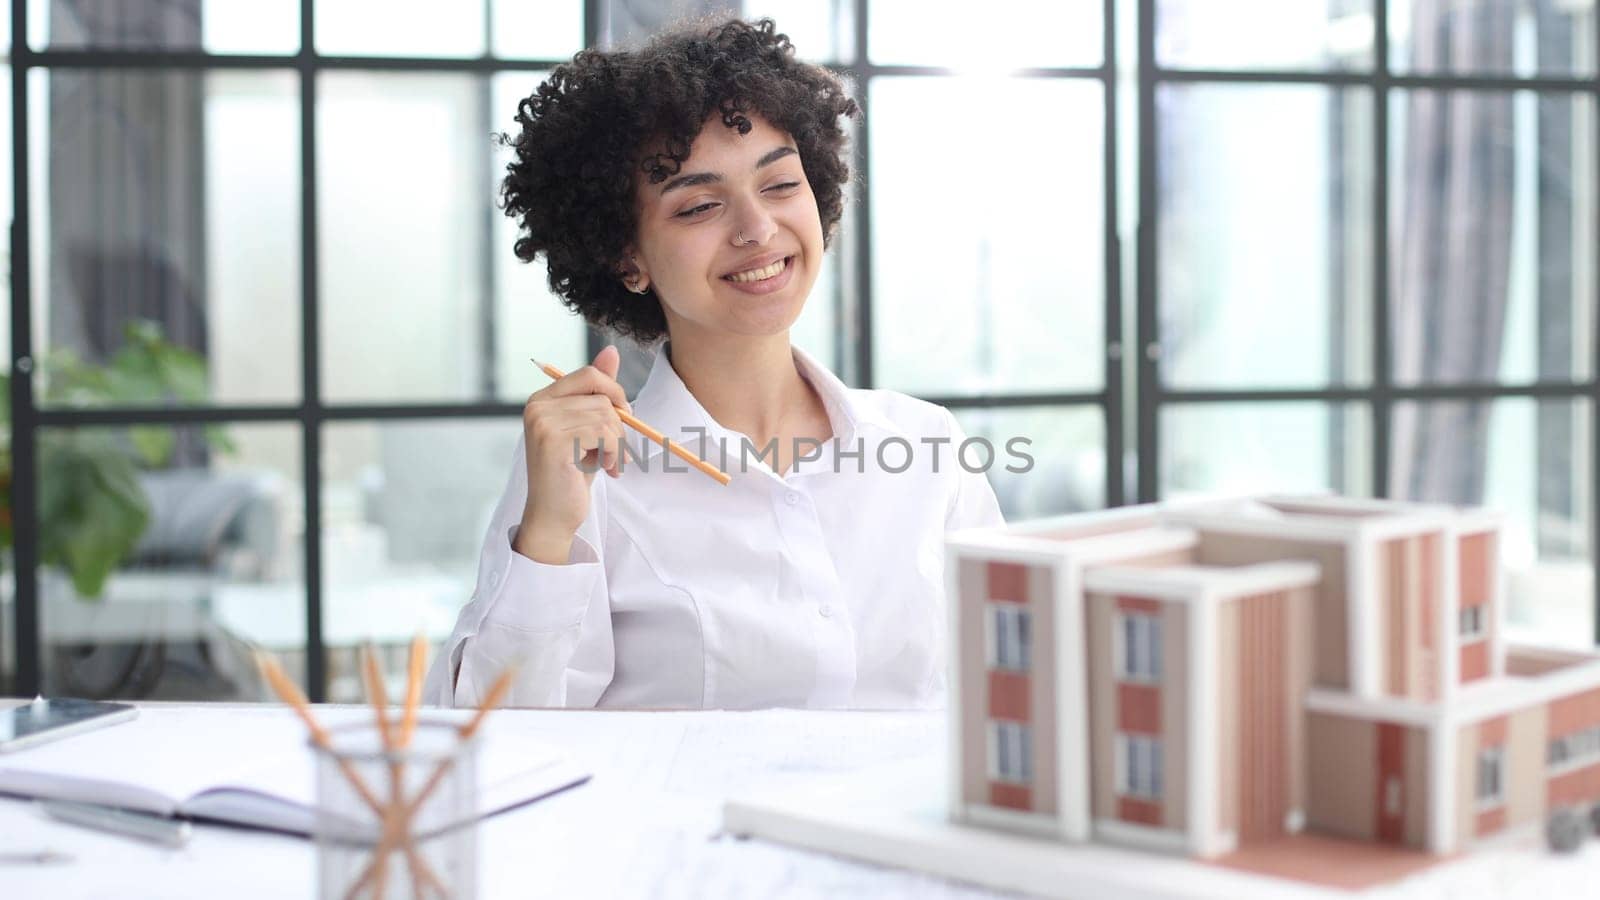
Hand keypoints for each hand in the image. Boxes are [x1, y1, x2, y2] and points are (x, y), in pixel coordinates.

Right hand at [516, 346, 629, 563]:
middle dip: (619, 425)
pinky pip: (603, 433)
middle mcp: (537, 406)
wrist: (554, 515)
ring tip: (609, 464)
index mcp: (542, 399)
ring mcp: (543, 423)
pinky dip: (614, 453)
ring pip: (606, 416)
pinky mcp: (554, 442)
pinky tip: (606, 470)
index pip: (589, 374)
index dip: (615, 393)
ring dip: (617, 444)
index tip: (623, 418)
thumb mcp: (588, 428)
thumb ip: (597, 390)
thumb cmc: (572, 474)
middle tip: (617, 451)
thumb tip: (611, 350)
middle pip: (602, 396)